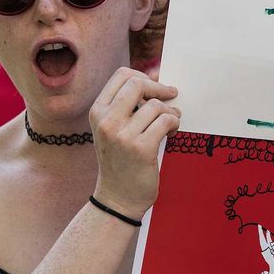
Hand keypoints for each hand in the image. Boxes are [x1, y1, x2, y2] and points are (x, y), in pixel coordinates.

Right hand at [89, 67, 179, 219]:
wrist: (117, 198)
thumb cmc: (120, 159)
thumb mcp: (112, 129)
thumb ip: (127, 104)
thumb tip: (155, 77)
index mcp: (98, 112)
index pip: (122, 75)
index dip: (144, 76)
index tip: (155, 87)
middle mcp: (106, 121)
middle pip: (138, 83)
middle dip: (160, 88)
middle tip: (171, 95)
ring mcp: (122, 135)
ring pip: (157, 105)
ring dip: (171, 112)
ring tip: (170, 124)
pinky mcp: (141, 148)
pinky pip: (166, 121)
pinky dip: (175, 124)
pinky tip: (172, 133)